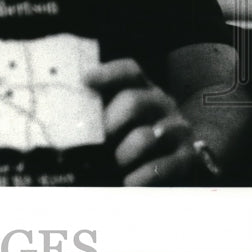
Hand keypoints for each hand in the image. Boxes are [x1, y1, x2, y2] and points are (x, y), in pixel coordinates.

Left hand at [84, 58, 207, 185]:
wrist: (190, 155)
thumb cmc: (142, 132)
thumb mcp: (126, 115)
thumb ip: (101, 108)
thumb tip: (62, 116)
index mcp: (144, 89)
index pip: (129, 71)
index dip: (108, 72)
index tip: (85, 80)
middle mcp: (162, 104)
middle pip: (133, 101)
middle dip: (109, 122)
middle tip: (95, 140)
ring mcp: (177, 129)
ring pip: (146, 136)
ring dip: (123, 153)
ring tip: (113, 163)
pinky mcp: (188, 157)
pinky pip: (163, 166)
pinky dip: (142, 176)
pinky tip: (128, 181)